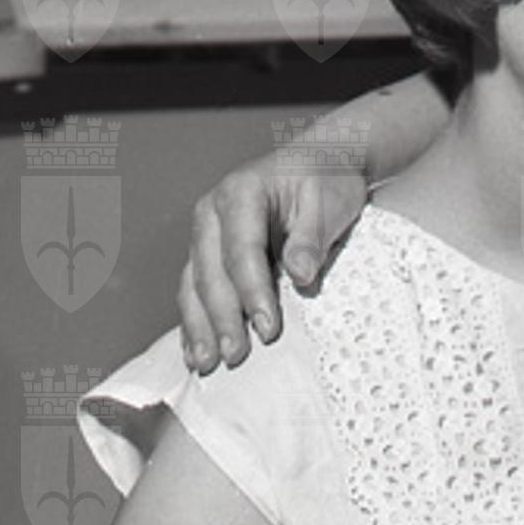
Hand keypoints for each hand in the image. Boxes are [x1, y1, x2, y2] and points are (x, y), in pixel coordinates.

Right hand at [178, 148, 369, 371]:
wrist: (322, 161)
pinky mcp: (207, 251)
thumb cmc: (327, 179)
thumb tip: (301, 277)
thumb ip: (311, 238)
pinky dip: (194, 320)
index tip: (269, 329)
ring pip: (192, 284)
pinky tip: (196, 349)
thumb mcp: (331, 201)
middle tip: (236, 356)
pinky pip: (193, 288)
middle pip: (210, 272)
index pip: (243, 252)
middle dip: (221, 319)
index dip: (253, 294)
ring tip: (208, 363)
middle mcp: (212, 211)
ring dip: (199, 326)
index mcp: (241, 192)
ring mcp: (205, 232)